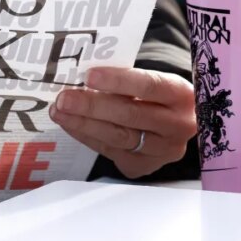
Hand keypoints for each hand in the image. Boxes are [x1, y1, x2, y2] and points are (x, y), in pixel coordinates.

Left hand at [49, 66, 196, 178]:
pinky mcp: (146, 166)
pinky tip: (70, 124)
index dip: (118, 81)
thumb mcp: (150, 79)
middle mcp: (179, 125)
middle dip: (93, 106)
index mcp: (182, 95)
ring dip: (83, 123)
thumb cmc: (153, 93)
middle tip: (64, 98)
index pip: (150, 86)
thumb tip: (81, 75)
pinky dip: (86, 137)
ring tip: (58, 111)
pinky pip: (110, 151)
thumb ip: (124, 77)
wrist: (171, 123)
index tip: (89, 76)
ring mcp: (164, 150)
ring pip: (119, 137)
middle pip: (131, 116)